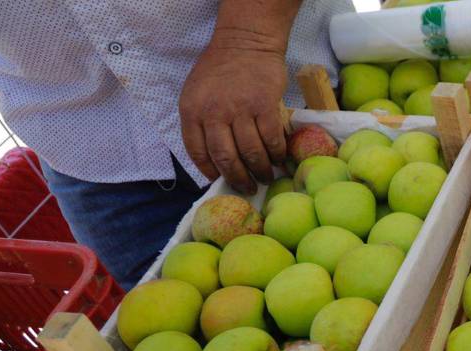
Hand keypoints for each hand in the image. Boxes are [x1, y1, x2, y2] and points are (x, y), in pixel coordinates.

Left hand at [179, 40, 288, 193]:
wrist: (245, 42)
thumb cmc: (221, 69)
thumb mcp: (197, 93)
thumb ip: (201, 121)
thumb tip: (214, 158)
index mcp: (192, 111)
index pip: (198, 152)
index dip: (211, 172)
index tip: (222, 182)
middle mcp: (213, 112)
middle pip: (226, 158)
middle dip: (239, 179)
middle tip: (249, 188)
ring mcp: (240, 109)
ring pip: (251, 152)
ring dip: (261, 170)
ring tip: (267, 177)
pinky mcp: (264, 106)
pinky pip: (271, 139)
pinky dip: (276, 153)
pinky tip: (279, 158)